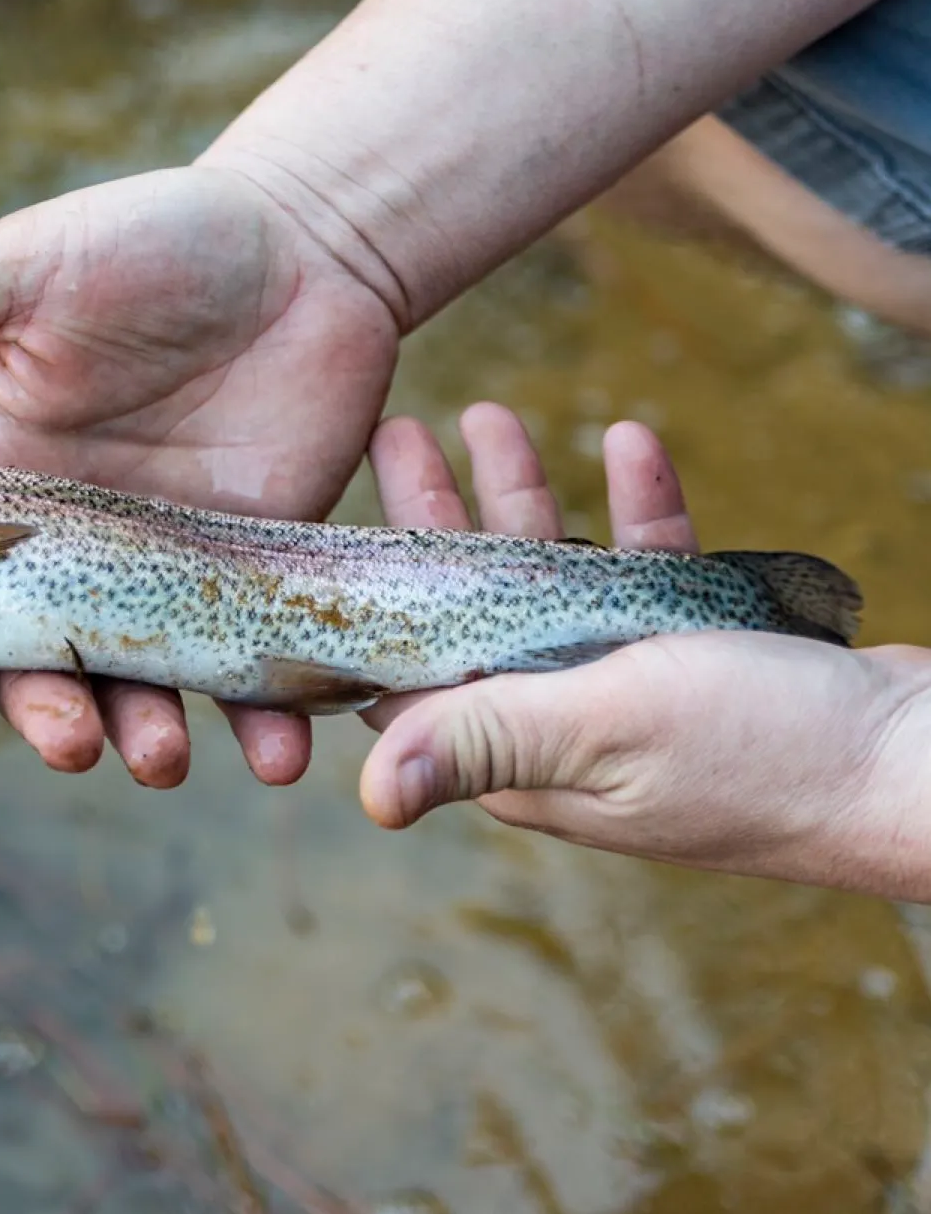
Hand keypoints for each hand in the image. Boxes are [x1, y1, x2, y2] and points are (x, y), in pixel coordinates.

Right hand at [0, 166, 400, 788]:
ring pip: (139, 682)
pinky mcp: (252, 578)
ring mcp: (164, 571)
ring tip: (163, 757)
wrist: (308, 248)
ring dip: (144, 734)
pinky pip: (250, 666)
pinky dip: (265, 718)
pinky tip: (278, 752)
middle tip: (70, 742)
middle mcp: (73, 547)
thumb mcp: (35, 269)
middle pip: (38, 661)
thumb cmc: (157, 243)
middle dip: (43, 713)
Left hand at [359, 403, 930, 899]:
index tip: (340, 522)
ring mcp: (624, 688)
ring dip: (527, 495)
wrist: (918, 764)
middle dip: (436, 517)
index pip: (410, 675)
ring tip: (491, 414)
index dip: (372, 601)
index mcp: (516, 755)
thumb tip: (368, 798)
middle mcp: (556, 725)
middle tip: (400, 430)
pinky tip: (630, 438)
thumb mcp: (607, 731)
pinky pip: (645, 570)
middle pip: (470, 606)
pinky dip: (635, 508)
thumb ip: (485, 743)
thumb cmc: (763, 757)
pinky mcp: (693, 656)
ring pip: (552, 577)